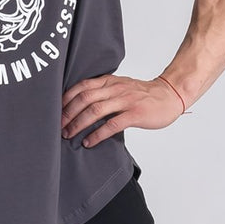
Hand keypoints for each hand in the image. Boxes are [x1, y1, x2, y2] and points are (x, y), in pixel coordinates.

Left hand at [61, 73, 184, 147]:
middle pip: (84, 99)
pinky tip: (88, 142)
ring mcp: (125, 101)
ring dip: (78, 124)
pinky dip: (97, 134)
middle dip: (67, 113)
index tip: (54, 111)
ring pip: (95, 111)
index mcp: (109, 81)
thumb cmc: (143, 94)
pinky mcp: (135, 114)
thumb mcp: (120, 86)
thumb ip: (102, 91)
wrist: (169, 95)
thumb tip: (78, 105)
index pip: (81, 87)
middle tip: (57, 126)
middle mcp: (115, 89)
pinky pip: (111, 125)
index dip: (66, 99)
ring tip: (68, 135)